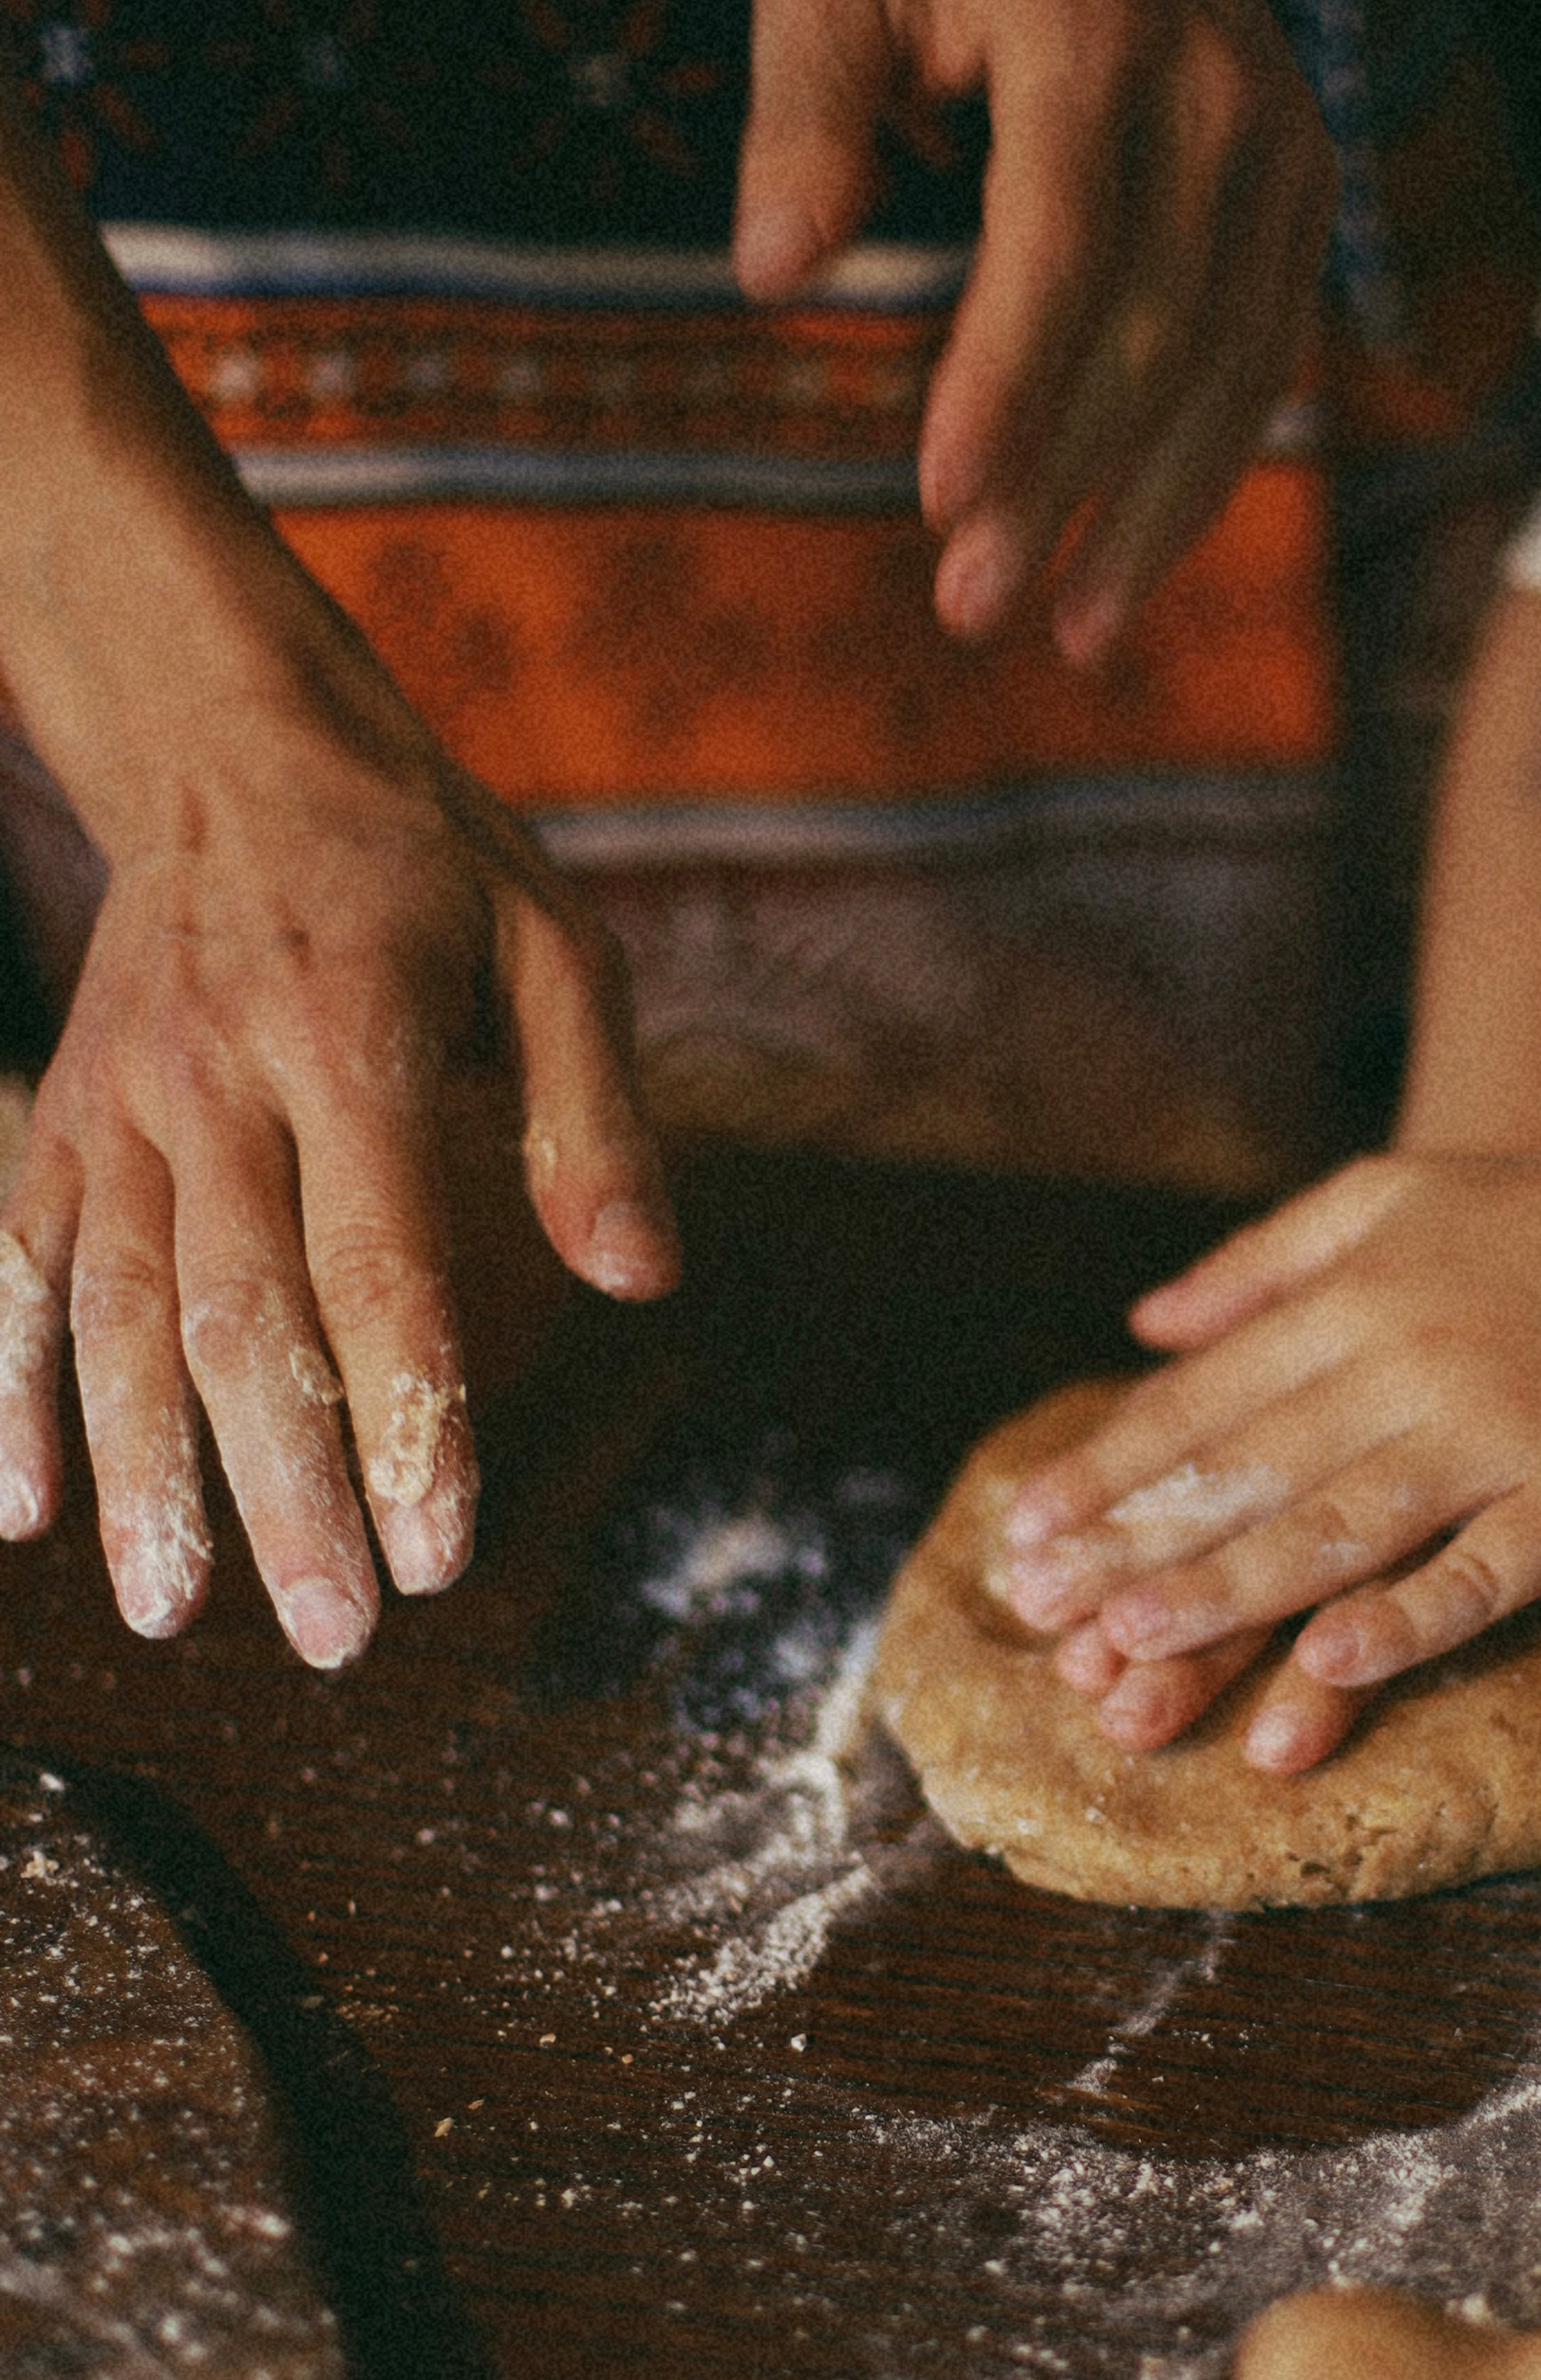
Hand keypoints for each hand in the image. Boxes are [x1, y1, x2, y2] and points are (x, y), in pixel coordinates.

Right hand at [0, 698, 676, 1667]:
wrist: (231, 745)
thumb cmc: (425, 865)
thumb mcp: (555, 948)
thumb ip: (595, 1120)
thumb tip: (639, 1279)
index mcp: (353, 1034)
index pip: (380, 1261)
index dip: (410, 1416)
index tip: (443, 1552)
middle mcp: (218, 1077)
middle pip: (241, 1314)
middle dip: (284, 1488)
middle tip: (336, 1634)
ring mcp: (120, 1100)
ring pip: (117, 1311)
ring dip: (141, 1473)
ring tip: (173, 1615)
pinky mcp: (61, 1116)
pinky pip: (18, 1266)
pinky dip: (7, 1388)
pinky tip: (19, 1513)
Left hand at [734, 0, 1335, 665]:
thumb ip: (798, 111)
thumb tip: (773, 272)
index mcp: (1088, 35)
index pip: (1057, 232)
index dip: (1006, 375)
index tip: (938, 498)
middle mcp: (1216, 100)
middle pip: (1149, 328)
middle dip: (1061, 483)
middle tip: (971, 606)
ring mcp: (1282, 157)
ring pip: (1229, 371)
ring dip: (1149, 517)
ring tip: (1069, 632)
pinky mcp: (1308, 208)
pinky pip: (1265, 368)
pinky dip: (1200, 477)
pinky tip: (1131, 565)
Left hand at [995, 1141, 1540, 1769]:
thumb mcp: (1393, 1195)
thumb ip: (1266, 1260)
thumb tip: (1146, 1324)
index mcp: (1359, 1291)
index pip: (1209, 1395)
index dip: (1114, 1465)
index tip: (1028, 1527)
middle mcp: (1412, 1356)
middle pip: (1252, 1468)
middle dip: (1139, 1543)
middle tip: (1043, 1609)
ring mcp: (1497, 1428)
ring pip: (1340, 1523)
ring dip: (1232, 1588)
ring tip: (1133, 1643)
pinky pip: (1483, 1571)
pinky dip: (1406, 1616)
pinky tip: (1329, 1657)